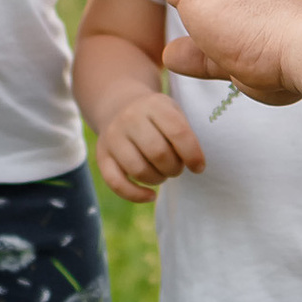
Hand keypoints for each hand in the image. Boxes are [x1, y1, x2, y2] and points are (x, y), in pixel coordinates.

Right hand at [93, 86, 207, 203]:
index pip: (178, 132)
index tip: (199, 167)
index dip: (193, 154)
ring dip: (158, 180)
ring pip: (139, 170)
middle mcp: (130, 118)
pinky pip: (116, 183)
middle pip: (158, 153)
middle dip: (174, 168)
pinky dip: (136, 195)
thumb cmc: (156, 117)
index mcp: (154, 105)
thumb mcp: (173, 112)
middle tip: (177, 167)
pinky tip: (151, 196)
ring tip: (163, 173)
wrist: (120, 106)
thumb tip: (195, 165)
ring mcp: (113, 137)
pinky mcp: (102, 155)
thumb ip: (185, 135)